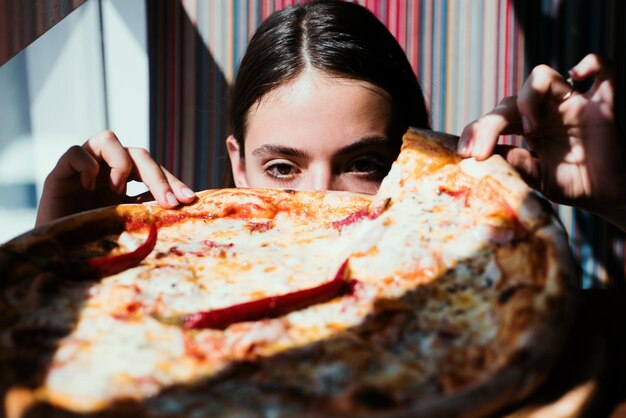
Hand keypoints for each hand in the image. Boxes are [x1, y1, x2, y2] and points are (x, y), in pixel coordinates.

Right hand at [36, 131, 195, 225]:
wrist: (57, 254)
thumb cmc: (94, 241)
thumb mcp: (128, 226)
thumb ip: (148, 211)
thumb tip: (182, 208)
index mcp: (127, 180)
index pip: (155, 169)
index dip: (173, 182)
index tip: (189, 199)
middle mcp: (107, 168)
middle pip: (139, 154)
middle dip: (157, 177)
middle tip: (168, 203)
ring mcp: (84, 167)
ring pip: (109, 139)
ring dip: (120, 163)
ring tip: (118, 190)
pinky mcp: (60, 171)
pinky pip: (77, 151)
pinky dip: (87, 166)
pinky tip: (88, 188)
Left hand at [457, 54, 625, 229]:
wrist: (606, 195)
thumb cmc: (569, 185)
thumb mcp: (537, 179)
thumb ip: (517, 166)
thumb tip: (488, 156)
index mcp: (527, 127)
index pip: (495, 119)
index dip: (476, 131)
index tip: (465, 154)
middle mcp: (546, 111)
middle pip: (511, 100)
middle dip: (490, 124)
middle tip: (480, 152)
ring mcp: (572, 105)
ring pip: (543, 76)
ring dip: (529, 97)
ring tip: (528, 127)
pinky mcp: (603, 106)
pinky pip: (605, 71)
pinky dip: (593, 63)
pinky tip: (578, 74)